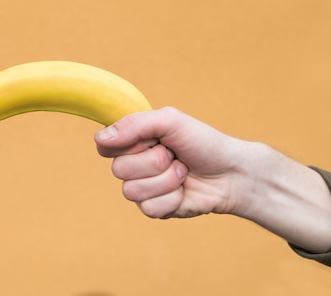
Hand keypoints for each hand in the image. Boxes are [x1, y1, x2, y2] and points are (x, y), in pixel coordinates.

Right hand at [94, 106, 245, 218]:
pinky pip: (149, 208)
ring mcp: (143, 188)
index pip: (106, 145)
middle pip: (119, 170)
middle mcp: (133, 164)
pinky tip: (184, 191)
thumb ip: (134, 124)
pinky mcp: (155, 209)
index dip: (129, 144)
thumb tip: (99, 138)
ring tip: (182, 172)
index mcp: (133, 140)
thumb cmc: (202, 142)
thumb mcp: (170, 121)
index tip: (153, 138)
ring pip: (132, 191)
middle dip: (154, 162)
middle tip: (174, 155)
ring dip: (166, 181)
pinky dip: (172, 198)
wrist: (231, 172)